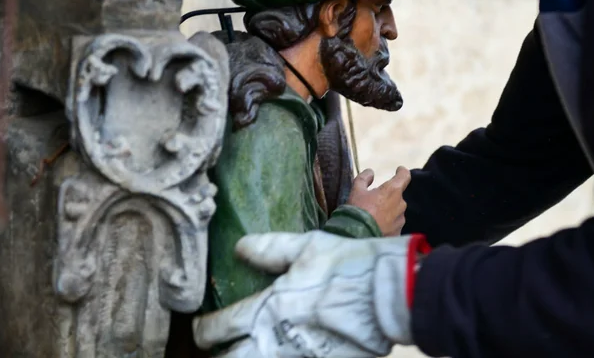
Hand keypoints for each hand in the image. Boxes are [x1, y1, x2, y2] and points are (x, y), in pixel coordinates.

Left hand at [192, 231, 427, 357]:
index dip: (204, 330)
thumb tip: (239, 247)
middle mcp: (275, 341)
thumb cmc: (349, 266)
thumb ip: (270, 249)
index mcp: (268, 308)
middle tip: (221, 348)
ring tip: (252, 350)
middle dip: (221, 356)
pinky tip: (283, 353)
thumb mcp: (308, 247)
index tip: (202, 328)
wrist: (391, 296)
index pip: (219, 327)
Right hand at [347, 167, 409, 235]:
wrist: (357, 238)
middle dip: (388, 197)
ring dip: (388, 211)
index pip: (404, 176)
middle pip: (397, 196)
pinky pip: (394, 225)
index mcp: (392, 191)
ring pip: (396, 211)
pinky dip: (387, 225)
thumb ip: (364, 178)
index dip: (402, 172)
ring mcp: (401, 220)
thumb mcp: (356, 190)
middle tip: (374, 202)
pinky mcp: (398, 233)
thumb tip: (371, 172)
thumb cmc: (357, 210)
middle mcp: (401, 204)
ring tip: (374, 218)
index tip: (399, 170)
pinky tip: (376, 228)